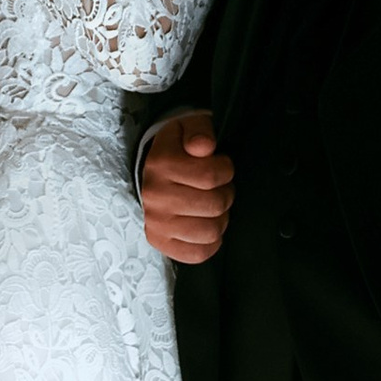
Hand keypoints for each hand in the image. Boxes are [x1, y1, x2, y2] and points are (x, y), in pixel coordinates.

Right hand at [140, 111, 234, 262]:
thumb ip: (200, 131)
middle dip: (226, 193)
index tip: (221, 164)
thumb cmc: (179, 148)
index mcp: (161, 164)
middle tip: (219, 186)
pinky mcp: (160, 242)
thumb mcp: (189, 126)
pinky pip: (197, 254)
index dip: (225, 169)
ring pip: (210, 232)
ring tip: (213, 205)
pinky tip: (206, 223)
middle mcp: (155, 196)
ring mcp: (156, 223)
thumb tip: (204, 146)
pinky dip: (210, 242)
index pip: (211, 176)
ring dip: (220, 218)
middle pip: (214, 205)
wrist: (154, 169)